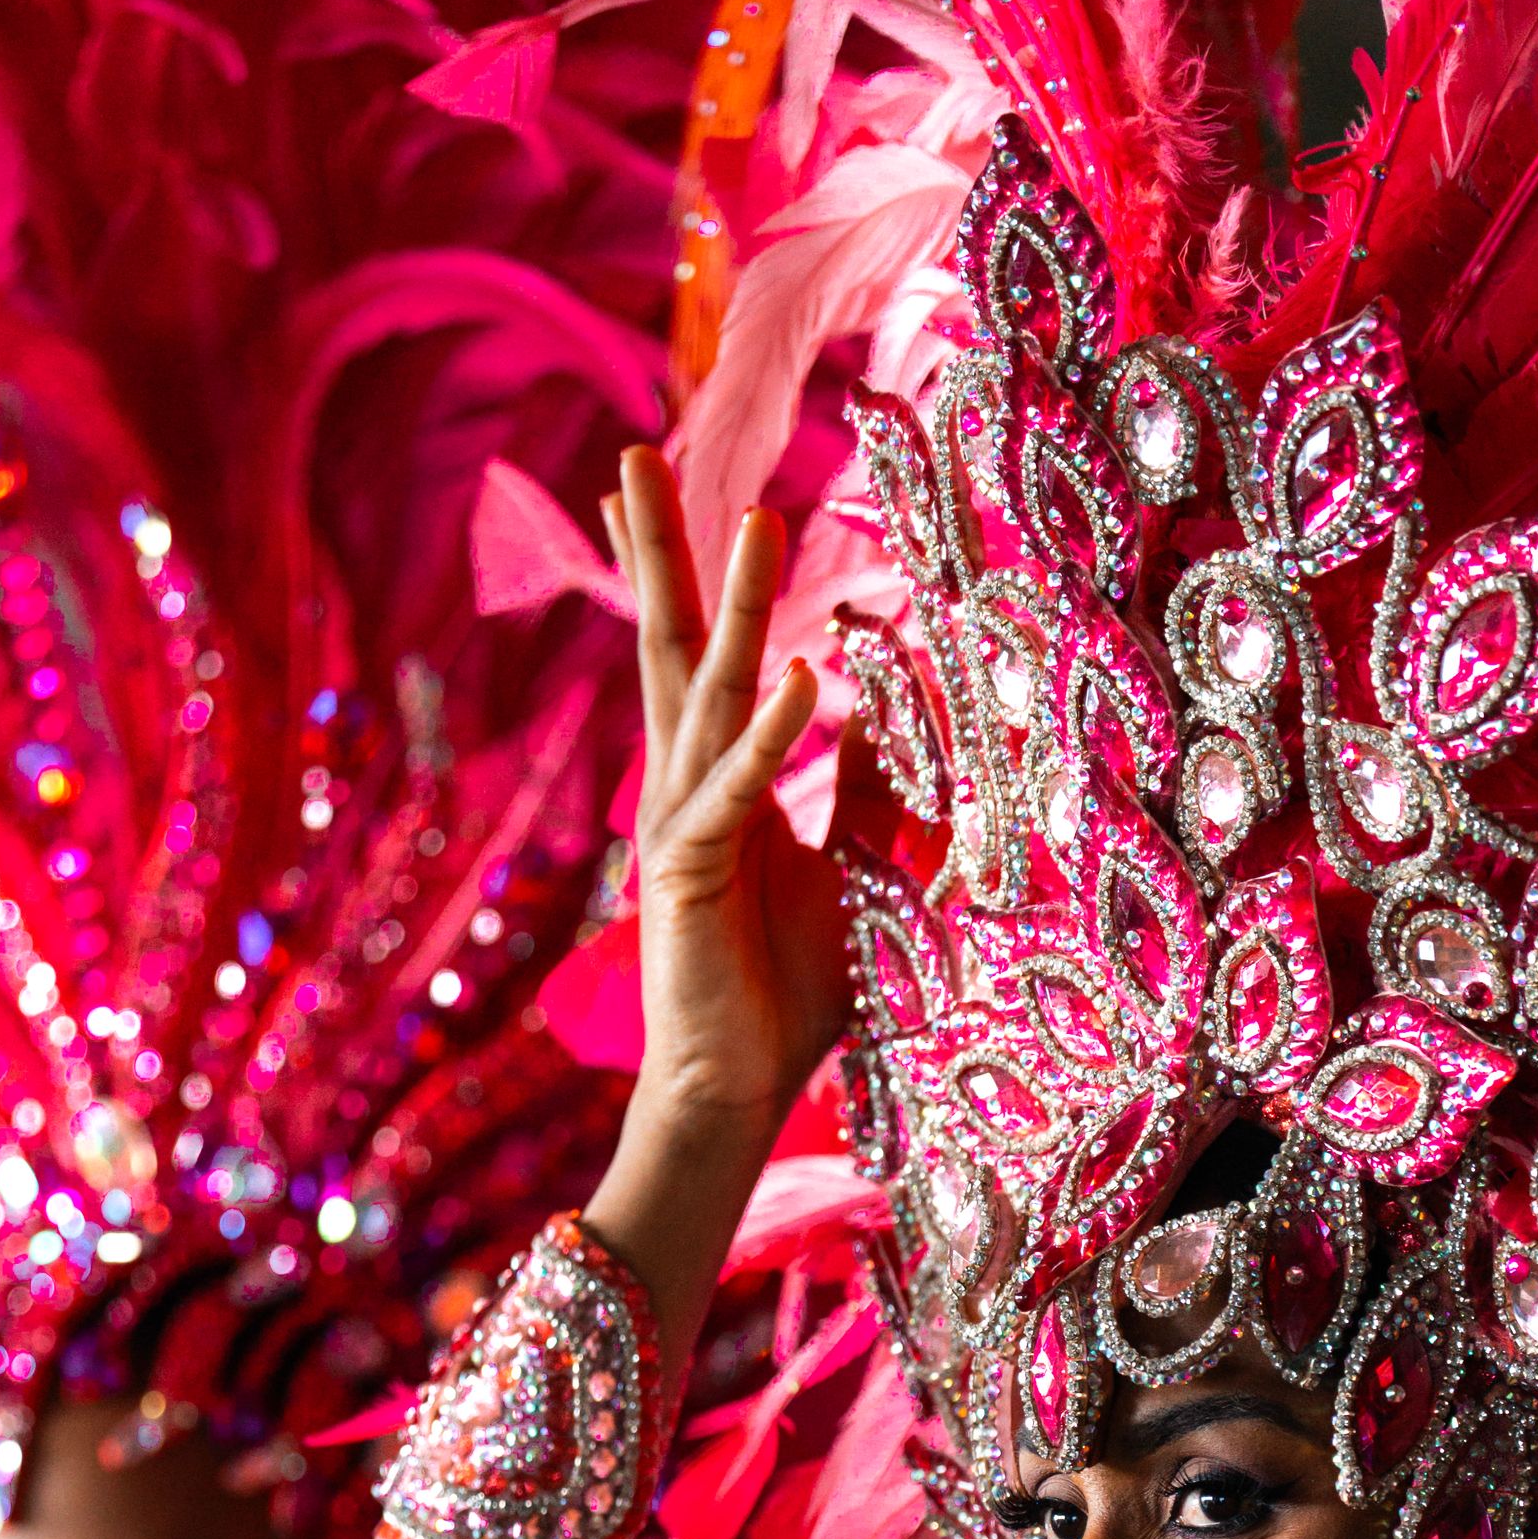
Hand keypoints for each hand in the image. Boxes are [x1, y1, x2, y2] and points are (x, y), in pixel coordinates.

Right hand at [610, 448, 848, 1144]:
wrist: (737, 1086)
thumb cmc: (785, 991)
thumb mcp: (856, 869)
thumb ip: (874, 791)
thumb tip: (897, 710)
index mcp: (720, 781)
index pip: (707, 661)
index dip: (704, 581)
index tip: (708, 497)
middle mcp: (688, 788)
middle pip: (673, 647)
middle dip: (661, 550)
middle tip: (640, 452)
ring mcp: (681, 827)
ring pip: (706, 695)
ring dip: (733, 606)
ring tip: (753, 518)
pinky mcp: (687, 878)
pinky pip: (732, 794)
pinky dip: (770, 737)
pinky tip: (801, 675)